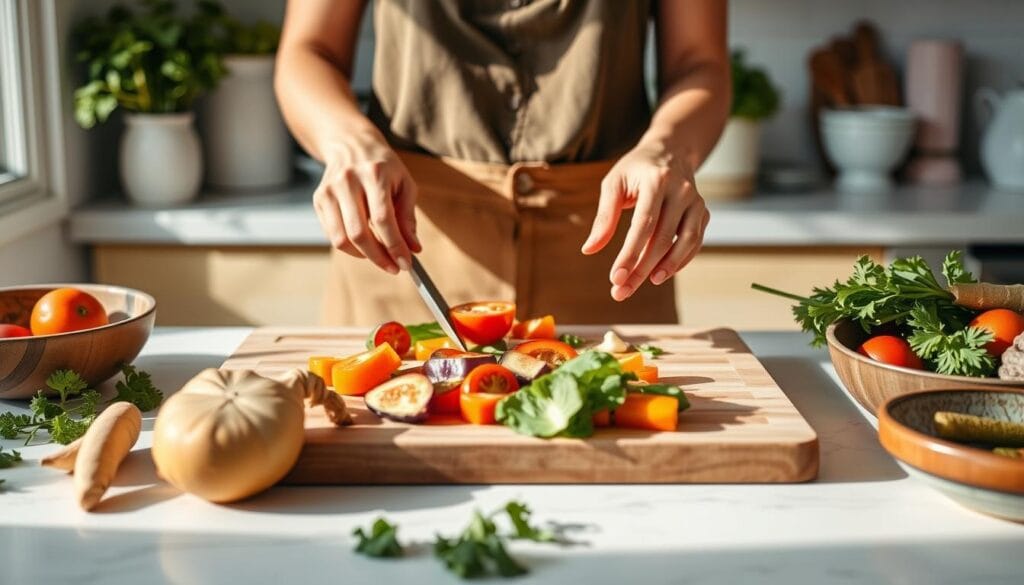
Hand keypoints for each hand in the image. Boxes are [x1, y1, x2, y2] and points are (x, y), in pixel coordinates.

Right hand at [313, 130, 420, 273]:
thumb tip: (414, 249)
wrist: (351, 144)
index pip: (383, 219)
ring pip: (342, 239)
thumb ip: (408, 217)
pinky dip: (350, 248)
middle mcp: (348, 181)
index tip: (406, 264)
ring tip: (380, 257)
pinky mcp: (319, 199)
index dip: (395, 246)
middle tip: (394, 267)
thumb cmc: (384, 167)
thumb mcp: (404, 185)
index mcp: (374, 174)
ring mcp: (329, 190)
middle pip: (359, 233)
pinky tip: (365, 245)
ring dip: (364, 256)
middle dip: (379, 257)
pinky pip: (333, 235)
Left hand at [581, 140, 709, 300]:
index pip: (643, 224)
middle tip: (622, 291)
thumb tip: (589, 250)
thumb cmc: (635, 170)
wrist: (670, 150)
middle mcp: (681, 190)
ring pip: (686, 242)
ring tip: (647, 283)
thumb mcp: (613, 184)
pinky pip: (695, 242)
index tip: (616, 278)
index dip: (630, 254)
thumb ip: (604, 217)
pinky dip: (681, 260)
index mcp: (656, 180)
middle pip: (662, 238)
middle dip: (641, 268)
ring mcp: (697, 201)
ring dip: (667, 267)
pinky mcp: (703, 212)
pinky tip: (662, 273)